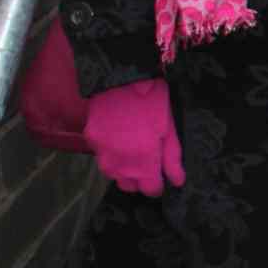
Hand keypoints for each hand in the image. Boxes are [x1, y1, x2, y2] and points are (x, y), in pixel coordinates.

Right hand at [83, 80, 183, 196]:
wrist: (119, 78)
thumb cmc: (151, 101)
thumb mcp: (169, 127)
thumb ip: (172, 157)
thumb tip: (177, 181)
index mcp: (143, 159)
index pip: (150, 190)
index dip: (158, 184)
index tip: (160, 174)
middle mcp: (119, 163)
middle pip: (130, 186)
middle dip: (140, 179)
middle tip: (147, 160)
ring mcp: (102, 153)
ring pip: (114, 174)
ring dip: (124, 169)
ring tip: (133, 148)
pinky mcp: (90, 142)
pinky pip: (102, 157)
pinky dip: (111, 154)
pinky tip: (119, 137)